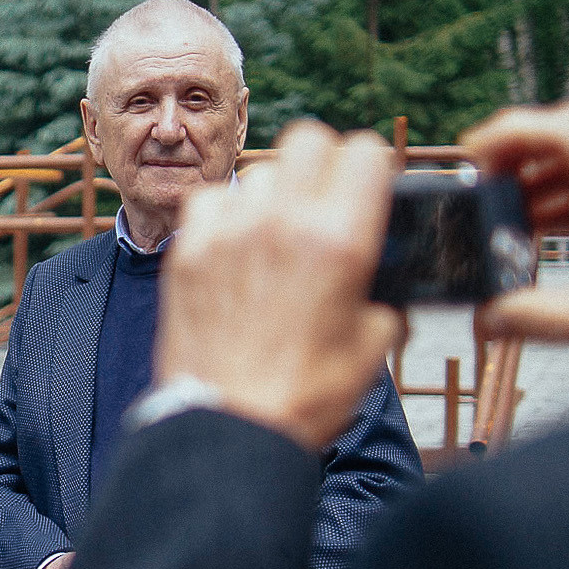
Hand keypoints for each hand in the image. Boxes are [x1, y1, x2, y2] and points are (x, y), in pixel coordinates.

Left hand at [158, 122, 403, 449]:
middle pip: (307, 140)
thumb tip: (377, 281)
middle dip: (321, 164)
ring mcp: (230, 233)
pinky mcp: (188, 251)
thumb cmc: (303, 397)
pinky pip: (209, 200)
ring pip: (257, 172)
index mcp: (340, 241)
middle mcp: (284, 223)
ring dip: (271, 194)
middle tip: (321, 201)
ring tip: (274, 235)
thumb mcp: (373, 346)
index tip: (364, 189)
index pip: (363, 150)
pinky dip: (223, 214)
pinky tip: (232, 246)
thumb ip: (380, 296)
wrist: (229, 428)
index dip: (368, 168)